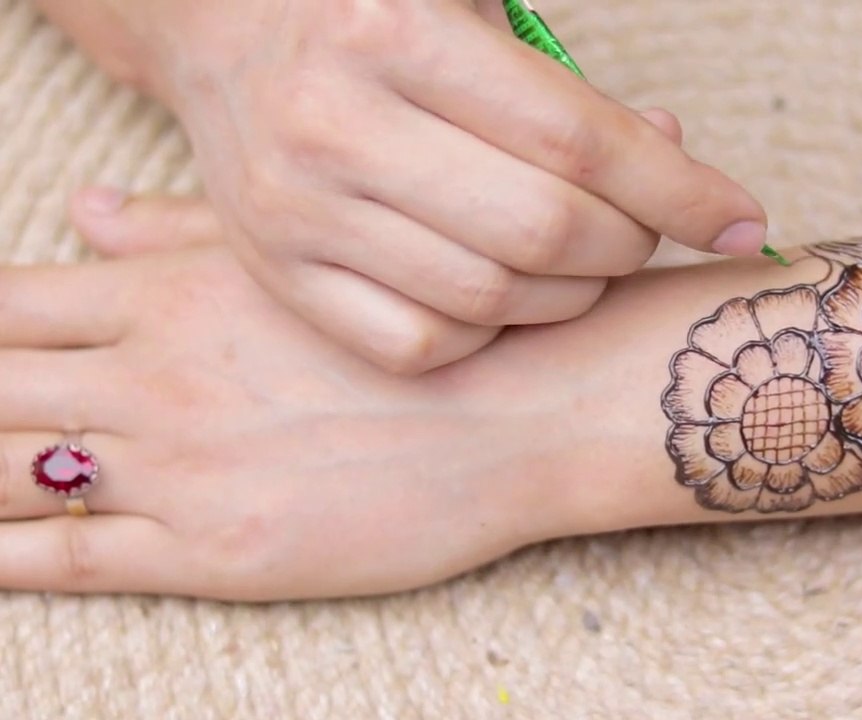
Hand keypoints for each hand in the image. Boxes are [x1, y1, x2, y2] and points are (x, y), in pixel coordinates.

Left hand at [0, 231, 612, 601]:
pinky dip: (5, 561)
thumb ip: (181, 237)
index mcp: (168, 295)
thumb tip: (86, 211)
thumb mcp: (297, 261)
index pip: (2, 306)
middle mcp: (150, 378)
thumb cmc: (427, 323)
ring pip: (4, 477)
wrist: (526, 409)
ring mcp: (176, 468)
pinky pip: (68, 561)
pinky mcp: (213, 552)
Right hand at [41, 0, 767, 372]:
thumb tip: (673, 152)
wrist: (229, 32)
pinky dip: (489, 333)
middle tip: (646, 233)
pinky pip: (419, 344)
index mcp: (398, 31)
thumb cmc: (383, 17)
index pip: (579, 141)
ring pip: (488, 299)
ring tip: (584, 261)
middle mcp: (337, 123)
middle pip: (543, 232)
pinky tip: (506, 293)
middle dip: (630, 245)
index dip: (681, 190)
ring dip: (571, 295)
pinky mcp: (278, 269)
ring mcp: (298, 208)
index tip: (743, 222)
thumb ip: (572, 91)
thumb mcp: (476, 14)